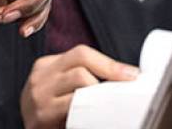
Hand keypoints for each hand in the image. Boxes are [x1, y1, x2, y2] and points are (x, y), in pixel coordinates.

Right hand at [20, 45, 138, 128]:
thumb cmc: (49, 114)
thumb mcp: (58, 88)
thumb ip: (79, 77)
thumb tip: (121, 75)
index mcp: (46, 66)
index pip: (81, 53)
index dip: (110, 63)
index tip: (132, 74)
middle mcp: (40, 78)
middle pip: (81, 65)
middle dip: (108, 75)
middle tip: (125, 91)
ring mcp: (39, 96)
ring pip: (80, 83)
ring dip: (100, 95)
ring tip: (110, 105)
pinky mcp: (43, 116)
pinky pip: (74, 109)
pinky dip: (91, 113)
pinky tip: (96, 118)